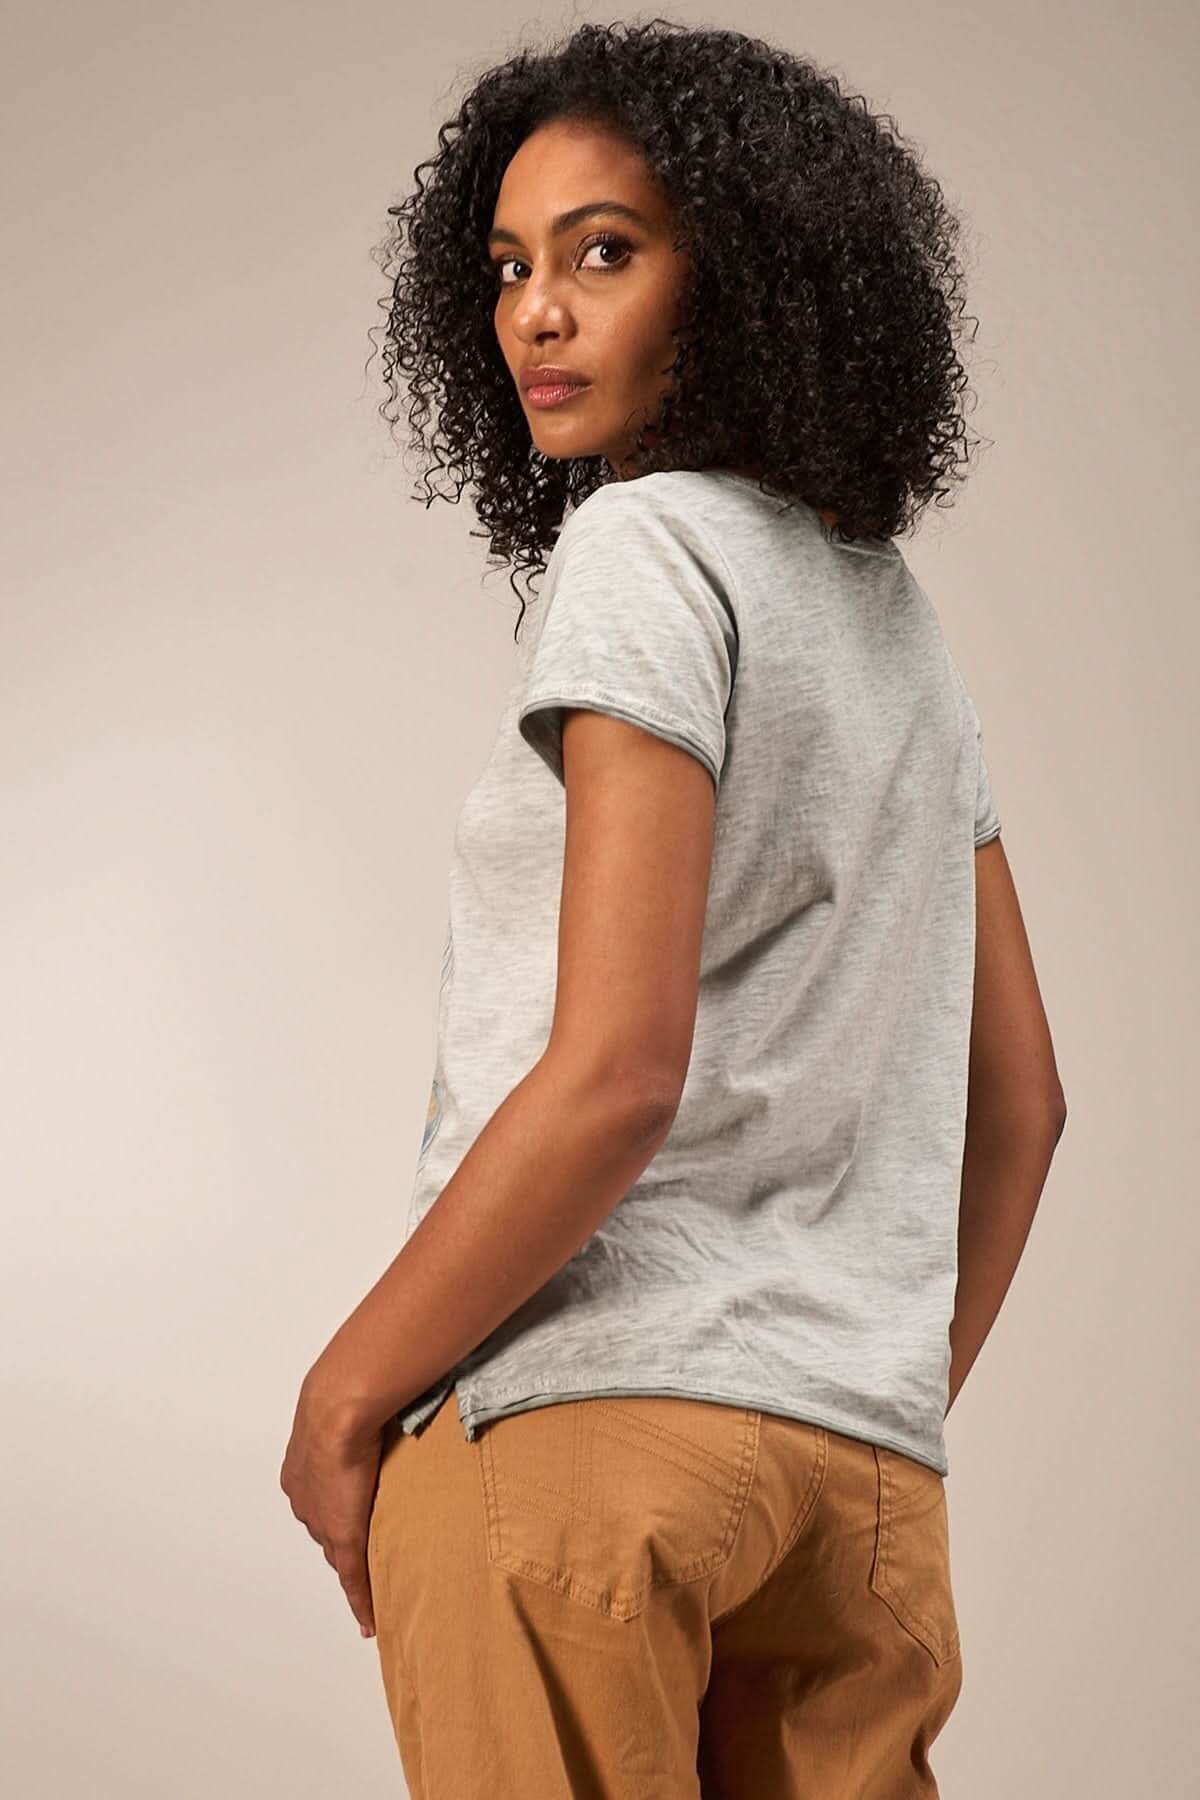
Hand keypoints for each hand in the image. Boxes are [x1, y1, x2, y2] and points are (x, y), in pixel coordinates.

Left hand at [279, 1376, 383, 1638]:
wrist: (338, 1410)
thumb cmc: (344, 1396)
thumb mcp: (343, 1410)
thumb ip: (355, 1416)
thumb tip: (376, 1398)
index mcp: (301, 1472)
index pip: (319, 1503)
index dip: (334, 1513)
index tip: (346, 1519)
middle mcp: (304, 1500)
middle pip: (325, 1531)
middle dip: (341, 1542)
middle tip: (363, 1551)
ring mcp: (322, 1522)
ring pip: (339, 1553)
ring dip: (353, 1565)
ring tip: (371, 1580)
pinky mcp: (345, 1537)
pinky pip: (354, 1578)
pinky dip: (361, 1600)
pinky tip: (368, 1621)